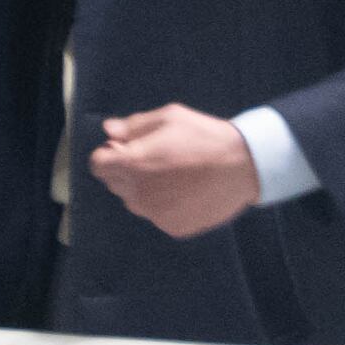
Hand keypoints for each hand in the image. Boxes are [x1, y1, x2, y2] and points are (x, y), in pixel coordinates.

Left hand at [90, 103, 260, 239]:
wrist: (247, 166)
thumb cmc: (207, 137)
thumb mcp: (171, 118)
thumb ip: (134, 126)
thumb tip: (109, 130)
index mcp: (132, 165)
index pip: (98, 164)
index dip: (110, 153)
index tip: (126, 148)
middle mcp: (138, 194)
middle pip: (115, 182)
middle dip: (127, 169)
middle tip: (157, 157)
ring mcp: (155, 214)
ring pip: (135, 200)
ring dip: (146, 188)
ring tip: (176, 173)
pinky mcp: (172, 227)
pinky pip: (157, 214)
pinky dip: (166, 203)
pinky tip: (187, 190)